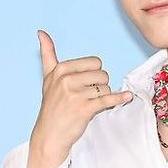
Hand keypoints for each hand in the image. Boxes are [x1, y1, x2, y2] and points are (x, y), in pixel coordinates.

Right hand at [30, 29, 132, 157]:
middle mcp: (66, 80)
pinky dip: (119, 98)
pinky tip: (127, 96)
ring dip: (103, 97)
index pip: (94, 62)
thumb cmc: (52, 106)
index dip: (94, 74)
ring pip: (106, 87)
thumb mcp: (47, 78)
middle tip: (87, 97)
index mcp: (61, 69)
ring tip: (89, 105)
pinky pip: (108, 99)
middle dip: (100, 85)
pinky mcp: (84, 108)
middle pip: (102, 74)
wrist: (50, 135)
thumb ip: (47, 54)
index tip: (85, 84)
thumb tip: (41, 32)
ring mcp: (75, 94)